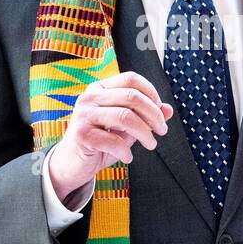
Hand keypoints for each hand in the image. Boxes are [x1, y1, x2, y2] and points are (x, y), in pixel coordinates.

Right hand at [47, 71, 173, 199]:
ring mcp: (83, 115)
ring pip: (125, 117)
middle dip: (153, 114)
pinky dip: (126, 151)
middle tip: (162, 130)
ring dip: (145, 133)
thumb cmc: (101, 142)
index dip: (151, 92)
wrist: (73, 164)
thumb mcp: (126, 128)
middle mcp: (89, 97)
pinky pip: (113, 140)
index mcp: (100, 88)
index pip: (130, 79)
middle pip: (132, 96)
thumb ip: (145, 117)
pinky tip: (128, 157)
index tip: (160, 111)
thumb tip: (169, 109)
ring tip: (151, 144)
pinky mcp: (81, 134)